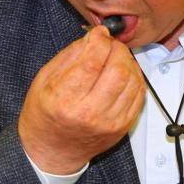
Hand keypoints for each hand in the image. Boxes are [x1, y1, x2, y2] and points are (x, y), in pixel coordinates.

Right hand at [19, 26, 145, 174]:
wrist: (53, 150)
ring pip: (133, 81)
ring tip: (116, 57)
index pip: (91, 62)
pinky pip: (139, 96)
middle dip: (117, 49)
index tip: (98, 34)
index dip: (99, 41)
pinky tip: (123, 73)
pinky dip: (135, 78)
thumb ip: (70, 56)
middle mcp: (89, 113)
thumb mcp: (44, 80)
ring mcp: (110, 122)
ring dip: (128, 62)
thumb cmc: (44, 114)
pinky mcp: (123, 126)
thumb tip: (94, 38)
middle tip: (109, 44)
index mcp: (64, 100)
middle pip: (117, 71)